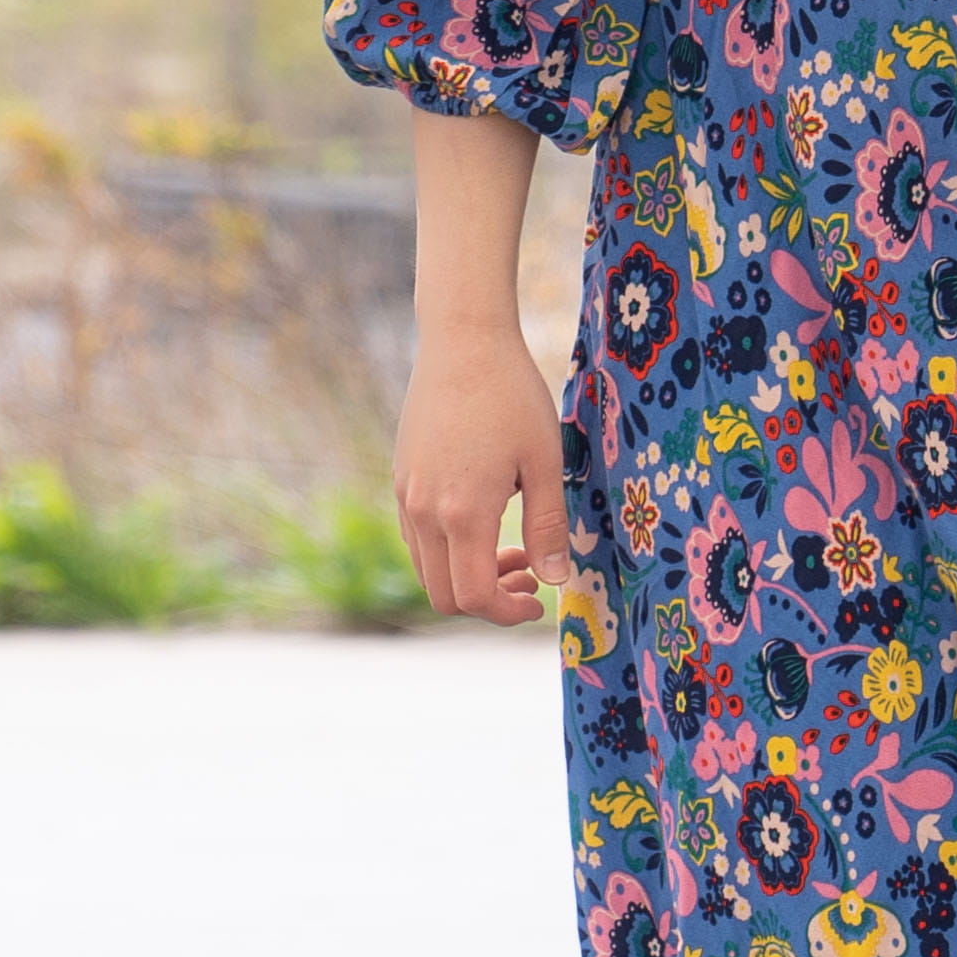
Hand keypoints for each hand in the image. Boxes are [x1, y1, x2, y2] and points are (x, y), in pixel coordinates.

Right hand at [393, 319, 574, 626]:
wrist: (463, 343)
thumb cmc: (513, 397)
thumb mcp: (546, 462)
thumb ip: (548, 526)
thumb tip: (556, 579)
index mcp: (461, 513)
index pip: (471, 596)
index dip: (506, 613)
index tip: (539, 600)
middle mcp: (421, 512)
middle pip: (441, 594)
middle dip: (487, 601)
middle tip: (531, 578)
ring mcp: (405, 496)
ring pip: (426, 568)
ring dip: (467, 575)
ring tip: (515, 551)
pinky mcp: (401, 480)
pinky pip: (417, 538)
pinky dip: (450, 550)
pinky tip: (487, 524)